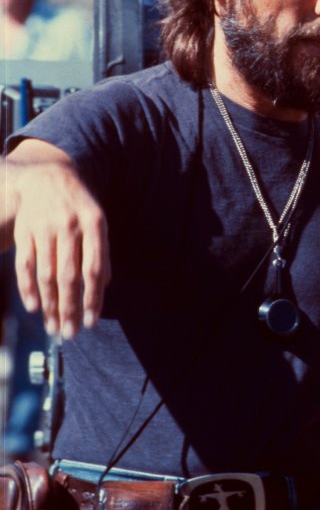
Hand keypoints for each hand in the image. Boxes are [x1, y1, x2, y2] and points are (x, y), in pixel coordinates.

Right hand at [5, 141, 109, 337]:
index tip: (91, 322)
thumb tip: (104, 287)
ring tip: (54, 326)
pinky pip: (25, 265)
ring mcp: (44, 229)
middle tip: (70, 333)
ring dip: (50, 304)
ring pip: (46, 274)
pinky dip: (28, 288)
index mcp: (94, 225)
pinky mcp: (25, 232)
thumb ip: (101, 252)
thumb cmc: (80, 208)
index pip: (95, 269)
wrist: (49, 177)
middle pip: (69, 276)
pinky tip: (35, 307)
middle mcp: (69, 227)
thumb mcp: (99, 222)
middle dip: (70, 308)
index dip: (93, 298)